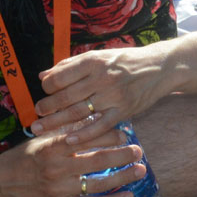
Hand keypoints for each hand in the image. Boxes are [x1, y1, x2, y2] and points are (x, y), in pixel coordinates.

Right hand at [0, 123, 144, 196]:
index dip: (109, 135)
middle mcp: (58, 168)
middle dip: (122, 155)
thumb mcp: (41, 138)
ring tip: (140, 170)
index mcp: (53, 147)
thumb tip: (95, 118)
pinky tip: (128, 196)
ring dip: (122, 177)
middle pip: (98, 160)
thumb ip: (66, 130)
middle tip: (139, 150)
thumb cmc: (22, 157)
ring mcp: (60, 189)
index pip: (87, 138)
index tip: (125, 133)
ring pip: (98, 184)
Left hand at [31, 44, 173, 136]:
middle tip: (36, 116)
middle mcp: (102, 77)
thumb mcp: (100, 56)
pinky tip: (69, 140)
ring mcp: (113, 95)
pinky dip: (84, 134)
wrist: (161, 67)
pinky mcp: (124, 110)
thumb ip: (71, 65)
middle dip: (47, 108)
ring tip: (40, 129)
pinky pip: (100, 125)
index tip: (44, 92)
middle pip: (66, 96)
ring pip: (78, 112)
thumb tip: (43, 75)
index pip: (61, 76)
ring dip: (56, 122)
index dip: (47, 86)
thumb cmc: (126, 61)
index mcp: (94, 61)